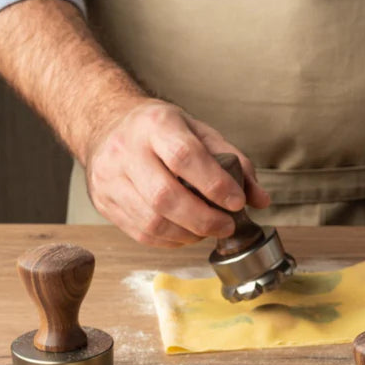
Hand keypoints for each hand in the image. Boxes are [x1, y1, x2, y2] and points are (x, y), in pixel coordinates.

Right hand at [84, 98, 270, 247]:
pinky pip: (141, 233)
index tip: (236, 203)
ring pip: (151, 221)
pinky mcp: (103, 202)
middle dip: (203, 219)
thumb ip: (235, 164)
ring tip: (206, 230)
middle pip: (165, 196)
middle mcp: (126, 149)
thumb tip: (261, 199)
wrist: (108, 126)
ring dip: (187, 234)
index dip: (214, 185)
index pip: (184, 157)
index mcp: (155, 124)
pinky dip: (170, 241)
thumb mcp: (200, 133)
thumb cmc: (161, 132)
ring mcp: (109, 177)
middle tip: (225, 226)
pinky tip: (185, 234)